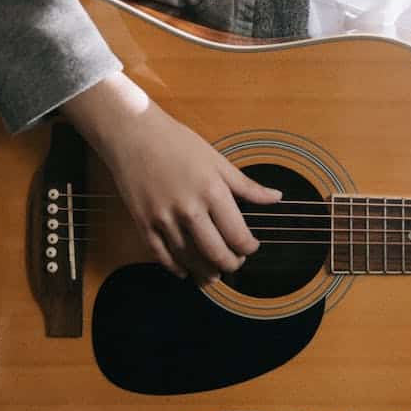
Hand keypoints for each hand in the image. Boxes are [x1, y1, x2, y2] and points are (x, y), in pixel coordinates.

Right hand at [61, 72, 280, 282]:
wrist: (134, 135)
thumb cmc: (178, 144)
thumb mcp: (217, 161)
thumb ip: (247, 186)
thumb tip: (277, 197)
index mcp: (212, 191)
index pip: (237, 234)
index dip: (248, 248)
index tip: (251, 247)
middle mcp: (189, 208)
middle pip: (215, 252)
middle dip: (230, 263)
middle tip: (235, 263)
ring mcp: (163, 218)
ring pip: (188, 259)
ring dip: (205, 272)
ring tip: (215, 274)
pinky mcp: (143, 223)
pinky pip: (161, 255)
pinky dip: (175, 268)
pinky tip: (185, 271)